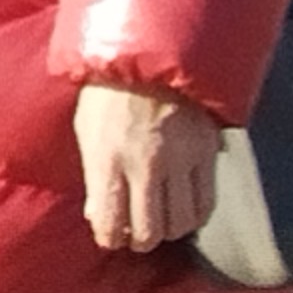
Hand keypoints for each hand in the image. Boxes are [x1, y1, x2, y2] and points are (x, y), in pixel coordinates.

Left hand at [76, 82, 229, 258]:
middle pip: (150, 231)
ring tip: (161, 221)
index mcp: (108, 157)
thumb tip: (98, 215)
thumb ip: (93, 174)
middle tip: (138, 234)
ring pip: (181, 223)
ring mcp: (180, 160)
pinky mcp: (206, 152)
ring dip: (170, 230)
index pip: (110, 222)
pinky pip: (206, 203)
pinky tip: (184, 209)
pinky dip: (195, 215)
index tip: (111, 236)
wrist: (153, 51)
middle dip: (141, 240)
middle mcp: (145, 164)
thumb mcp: (86, 127)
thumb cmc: (109, 89)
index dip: (110, 238)